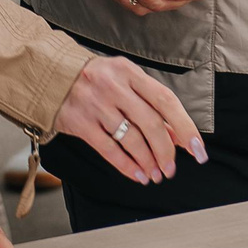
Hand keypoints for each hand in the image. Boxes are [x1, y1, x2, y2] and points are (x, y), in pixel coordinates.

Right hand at [55, 55, 205, 185]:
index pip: (165, 100)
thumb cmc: (94, 78)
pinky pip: (109, 149)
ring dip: (148, 162)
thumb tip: (176, 134)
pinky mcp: (79, 122)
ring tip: (155, 174)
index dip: (185, 127)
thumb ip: (149, 103)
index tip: (197, 149)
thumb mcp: (123, 80)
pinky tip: (137, 175)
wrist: (49, 74)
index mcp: (129, 72)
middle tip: (171, 169)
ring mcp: (95, 104)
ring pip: (131, 139)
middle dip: (166, 151)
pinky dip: (126, 165)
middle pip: (151, 123)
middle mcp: (113, 86)